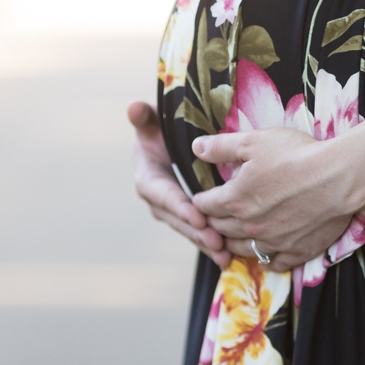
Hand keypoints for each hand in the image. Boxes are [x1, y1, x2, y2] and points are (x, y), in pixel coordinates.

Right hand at [128, 101, 230, 268]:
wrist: (168, 144)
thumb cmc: (161, 131)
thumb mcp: (152, 124)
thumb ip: (145, 119)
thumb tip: (134, 107)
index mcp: (149, 180)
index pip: (164, 196)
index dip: (180, 206)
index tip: (197, 216)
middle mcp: (160, 201)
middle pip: (179, 220)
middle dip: (197, 231)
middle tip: (216, 241)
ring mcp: (174, 213)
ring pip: (190, 231)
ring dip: (206, 244)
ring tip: (225, 254)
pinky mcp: (189, 218)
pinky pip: (200, 233)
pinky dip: (213, 245)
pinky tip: (230, 257)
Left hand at [190, 128, 357, 271]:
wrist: (338, 178)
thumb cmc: (297, 155)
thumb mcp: (255, 142)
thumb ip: (221, 146)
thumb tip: (196, 147)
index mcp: (234, 199)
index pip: (205, 206)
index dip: (200, 201)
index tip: (201, 198)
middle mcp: (249, 226)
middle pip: (221, 229)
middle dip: (214, 222)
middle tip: (214, 217)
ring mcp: (273, 242)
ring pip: (242, 249)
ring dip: (232, 243)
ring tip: (232, 237)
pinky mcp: (296, 251)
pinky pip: (273, 263)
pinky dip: (265, 260)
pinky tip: (264, 255)